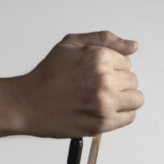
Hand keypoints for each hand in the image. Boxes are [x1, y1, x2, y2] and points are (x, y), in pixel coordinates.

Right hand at [15, 31, 143, 138]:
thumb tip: (132, 46)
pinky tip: (103, 108)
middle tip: (96, 85)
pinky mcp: (102, 123)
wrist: (28, 103)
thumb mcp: (71, 44)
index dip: (112, 65)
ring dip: (123, 98)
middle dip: (118, 81)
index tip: (96, 71)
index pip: (127, 61)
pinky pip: (129, 117)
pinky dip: (121, 114)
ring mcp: (104, 103)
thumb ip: (105, 40)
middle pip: (132, 80)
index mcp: (99, 58)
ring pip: (136, 99)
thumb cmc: (48, 74)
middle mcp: (104, 80)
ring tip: (103, 97)